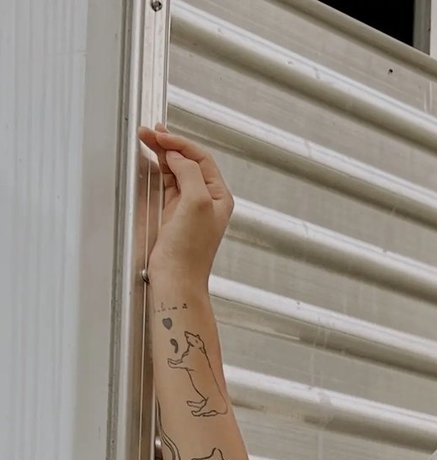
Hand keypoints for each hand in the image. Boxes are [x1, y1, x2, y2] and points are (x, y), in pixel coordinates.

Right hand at [139, 125, 233, 284]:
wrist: (177, 279)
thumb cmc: (190, 251)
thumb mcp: (197, 202)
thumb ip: (189, 172)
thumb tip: (178, 156)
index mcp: (219, 196)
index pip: (200, 158)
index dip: (180, 143)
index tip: (161, 135)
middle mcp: (207, 200)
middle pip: (188, 161)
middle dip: (169, 144)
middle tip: (150, 132)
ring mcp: (189, 207)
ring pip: (176, 170)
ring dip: (162, 154)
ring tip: (147, 138)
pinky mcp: (174, 215)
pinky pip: (167, 183)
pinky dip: (159, 169)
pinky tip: (152, 160)